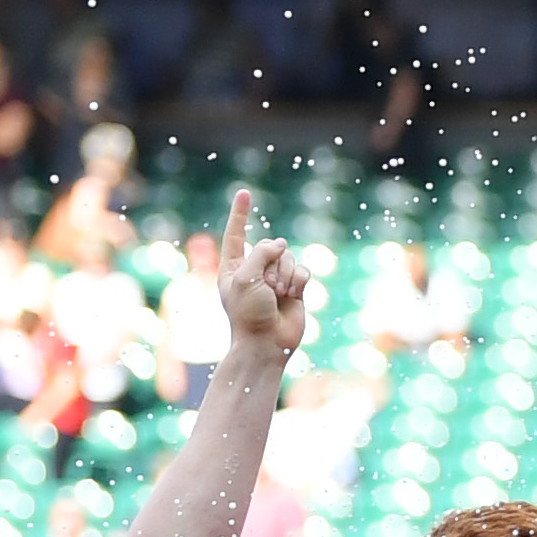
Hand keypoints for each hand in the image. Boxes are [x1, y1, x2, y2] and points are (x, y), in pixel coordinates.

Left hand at [213, 188, 308, 369]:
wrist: (267, 344)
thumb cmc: (249, 314)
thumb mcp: (246, 277)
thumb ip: (261, 253)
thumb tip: (280, 245)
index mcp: (234, 267)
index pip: (236, 233)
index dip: (240, 213)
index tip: (244, 192)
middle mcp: (255, 270)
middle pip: (270, 246)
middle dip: (272, 264)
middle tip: (267, 287)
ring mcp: (275, 279)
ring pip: (288, 257)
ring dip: (285, 275)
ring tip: (279, 294)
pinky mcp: (295, 288)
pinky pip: (302, 270)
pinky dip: (299, 281)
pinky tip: (293, 295)